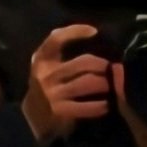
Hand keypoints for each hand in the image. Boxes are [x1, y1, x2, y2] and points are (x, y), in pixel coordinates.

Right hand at [24, 21, 113, 141]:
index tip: (94, 31)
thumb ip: (61, 50)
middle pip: (83, 63)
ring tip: (112, 85)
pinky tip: (106, 104)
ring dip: (105, 83)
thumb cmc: (47, 83)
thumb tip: (92, 34)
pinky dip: (101, 105)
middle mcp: (46, 74)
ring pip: (88, 83)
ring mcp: (53, 93)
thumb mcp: (47, 64)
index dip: (76, 31)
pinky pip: (88, 106)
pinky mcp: (61, 111)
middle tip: (113, 68)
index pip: (56, 39)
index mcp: (42, 59)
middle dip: (102, 65)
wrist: (33, 115)